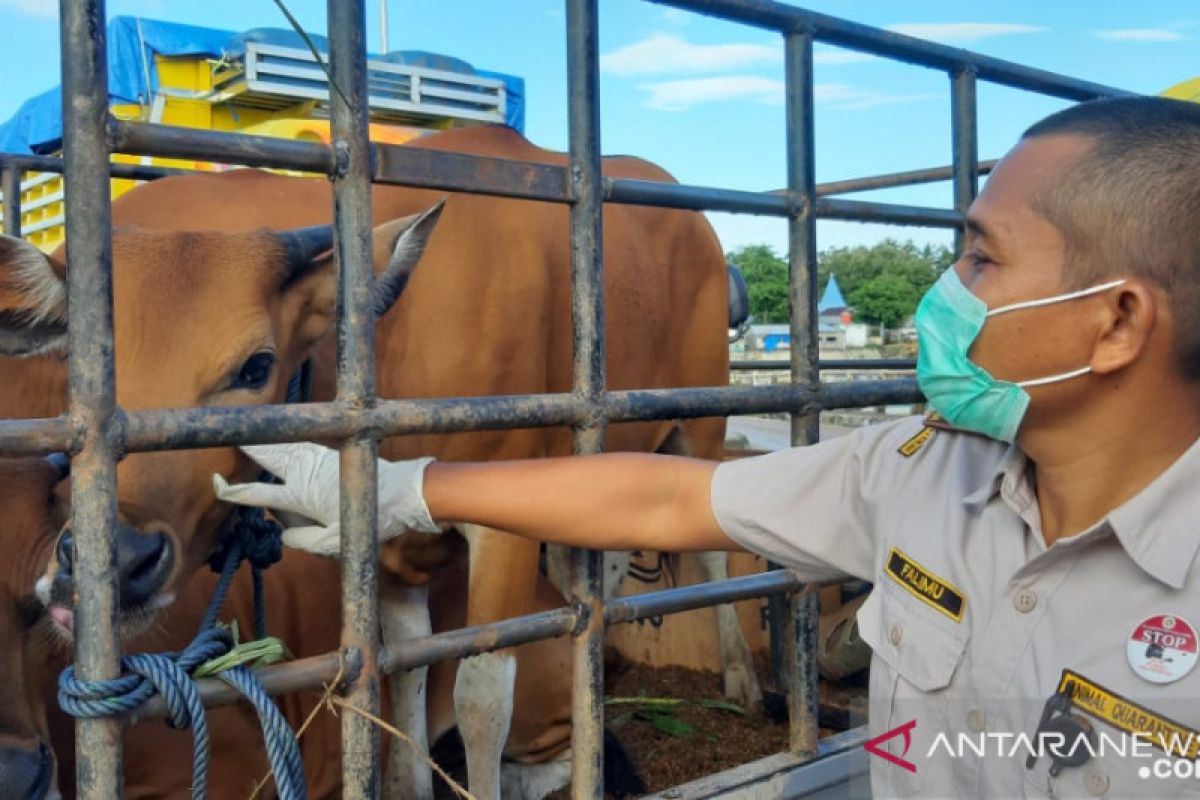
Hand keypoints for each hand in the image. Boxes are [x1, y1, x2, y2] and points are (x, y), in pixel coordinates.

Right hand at [212, 442, 440, 556]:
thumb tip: (285, 534)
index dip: (236, 492)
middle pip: (267, 457)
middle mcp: (305, 473)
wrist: (400, 493)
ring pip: (282, 447)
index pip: (260, 495)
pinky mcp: (328, 454)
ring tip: (245, 434)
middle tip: (225, 437)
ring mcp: (317, 459)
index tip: (218, 486)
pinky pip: (298, 445)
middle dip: (247, 447)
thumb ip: (304, 540)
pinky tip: (279, 439)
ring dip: (264, 441)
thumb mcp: (333, 543)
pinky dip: (284, 441)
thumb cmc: (367, 520)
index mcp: (301, 496)